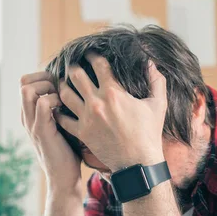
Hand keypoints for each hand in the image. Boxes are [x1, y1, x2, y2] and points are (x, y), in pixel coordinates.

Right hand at [20, 72, 81, 192]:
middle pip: (23, 82)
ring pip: (28, 89)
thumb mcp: (64, 124)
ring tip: (64, 98)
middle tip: (63, 89)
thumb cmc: (69, 151)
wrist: (64, 177)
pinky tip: (67, 109)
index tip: (62, 84)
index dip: (43, 77)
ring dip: (48, 87)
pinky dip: (55, 99)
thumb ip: (63, 108)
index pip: (26, 82)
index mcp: (31, 114)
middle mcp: (27, 116)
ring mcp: (32, 123)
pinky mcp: (41, 131)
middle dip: (45, 78)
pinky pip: (41, 104)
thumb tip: (78, 89)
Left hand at [55, 55, 166, 171]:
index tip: (89, 52)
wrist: (138, 163)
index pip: (98, 65)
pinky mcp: (81, 133)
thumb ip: (157, 81)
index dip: (92, 55)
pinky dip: (58, 111)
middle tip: (73, 65)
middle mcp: (97, 102)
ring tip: (64, 83)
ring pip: (64, 94)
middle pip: (76, 76)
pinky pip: (62, 118)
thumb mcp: (158, 104)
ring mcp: (86, 118)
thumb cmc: (149, 133)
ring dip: (63, 86)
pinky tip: (59, 107)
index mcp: (114, 93)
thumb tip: (151, 63)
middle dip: (73, 67)